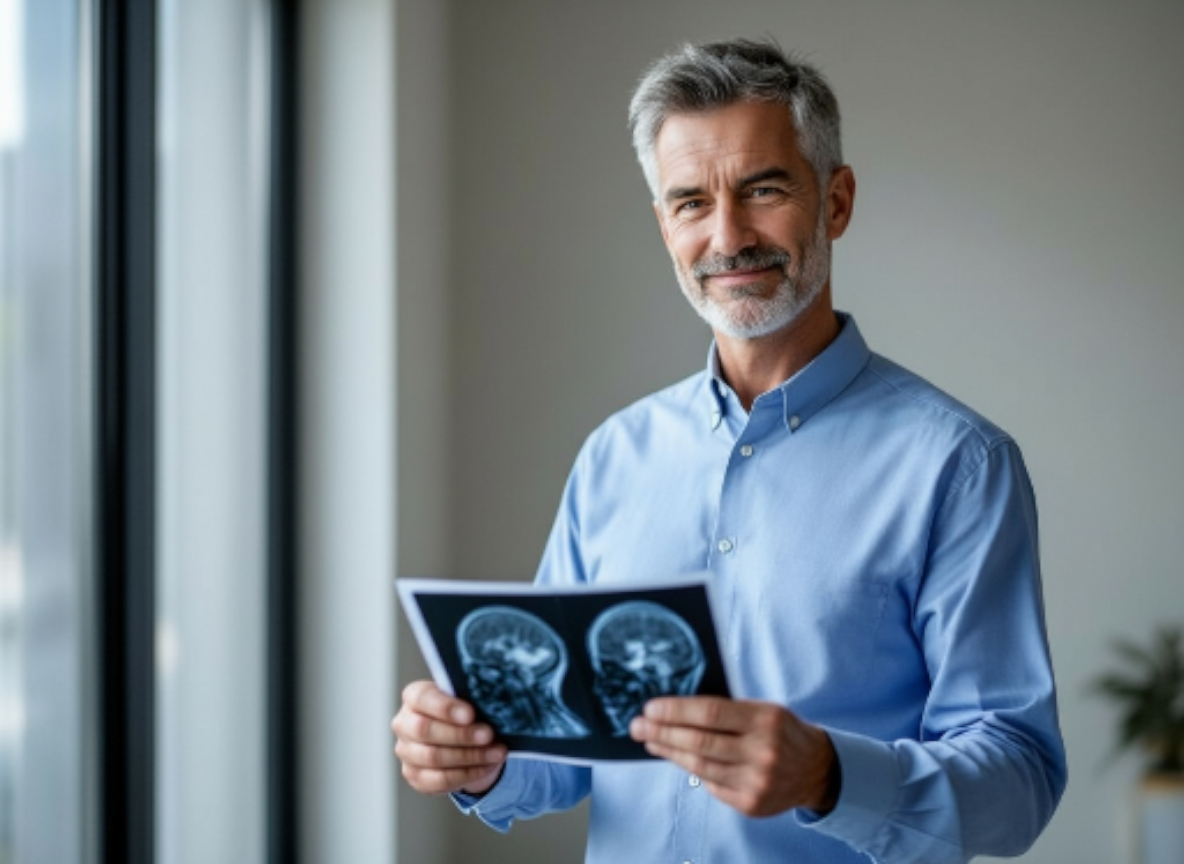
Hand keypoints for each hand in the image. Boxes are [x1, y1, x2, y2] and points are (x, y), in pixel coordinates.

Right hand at [392, 680, 506, 795]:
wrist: (461, 738)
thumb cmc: (462, 712)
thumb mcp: (466, 699)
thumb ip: (471, 698)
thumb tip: (490, 703)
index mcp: (414, 696)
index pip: (422, 698)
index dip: (445, 708)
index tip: (470, 714)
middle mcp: (404, 723)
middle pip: (424, 730)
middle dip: (461, 734)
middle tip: (488, 735)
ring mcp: (406, 752)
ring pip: (433, 757)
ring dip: (470, 756)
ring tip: (496, 752)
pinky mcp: (415, 776)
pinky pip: (440, 780)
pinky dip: (468, 774)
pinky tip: (487, 766)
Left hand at [629, 696, 838, 816]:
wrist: (817, 769)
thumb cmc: (782, 731)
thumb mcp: (763, 709)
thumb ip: (727, 710)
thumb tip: (676, 709)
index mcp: (765, 720)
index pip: (711, 712)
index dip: (677, 710)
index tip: (651, 708)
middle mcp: (762, 752)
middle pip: (700, 742)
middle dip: (662, 733)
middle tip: (637, 726)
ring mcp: (756, 782)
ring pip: (700, 767)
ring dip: (669, 752)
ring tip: (650, 740)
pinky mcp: (750, 804)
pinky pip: (711, 785)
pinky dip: (691, 770)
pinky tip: (675, 758)